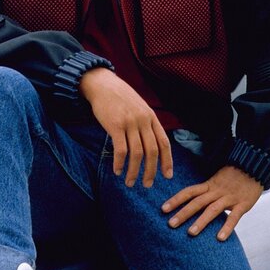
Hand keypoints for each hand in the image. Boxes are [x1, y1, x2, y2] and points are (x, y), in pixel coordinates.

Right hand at [79, 67, 172, 187]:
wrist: (102, 84)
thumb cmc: (120, 98)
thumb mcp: (139, 107)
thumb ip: (146, 123)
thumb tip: (151, 144)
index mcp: (151, 117)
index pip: (164, 142)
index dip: (167, 161)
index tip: (167, 175)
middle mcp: (143, 120)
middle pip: (152, 151)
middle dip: (151, 171)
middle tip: (147, 184)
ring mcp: (130, 122)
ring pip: (137, 153)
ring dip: (134, 171)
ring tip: (130, 182)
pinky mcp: (115, 125)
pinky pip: (120, 149)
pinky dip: (120, 163)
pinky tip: (117, 171)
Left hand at [161, 165, 262, 240]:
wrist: (255, 167)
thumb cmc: (233, 177)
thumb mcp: (217, 181)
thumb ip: (206, 192)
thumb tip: (190, 203)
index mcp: (209, 185)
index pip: (189, 192)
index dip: (176, 200)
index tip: (163, 209)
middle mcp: (217, 191)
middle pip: (197, 202)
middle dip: (183, 213)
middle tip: (171, 224)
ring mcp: (229, 198)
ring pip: (213, 209)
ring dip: (201, 221)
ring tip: (191, 233)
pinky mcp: (243, 204)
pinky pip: (234, 216)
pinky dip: (227, 227)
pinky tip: (220, 238)